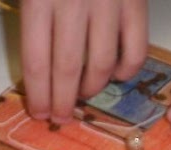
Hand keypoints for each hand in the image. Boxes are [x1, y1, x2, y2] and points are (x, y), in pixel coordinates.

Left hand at [20, 0, 147, 122]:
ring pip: (101, 65)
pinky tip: (116, 73)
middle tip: (61, 117)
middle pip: (67, 69)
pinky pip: (135, 51)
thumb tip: (37, 68)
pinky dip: (126, 71)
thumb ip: (34, 16)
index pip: (36, 61)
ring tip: (84, 92)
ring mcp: (109, 4)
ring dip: (91, 88)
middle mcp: (74, 3)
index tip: (40, 112)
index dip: (38, 94)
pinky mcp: (137, 4)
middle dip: (63, 102)